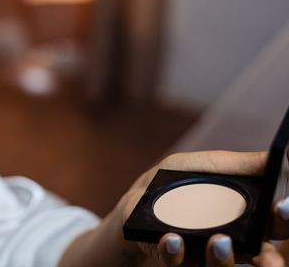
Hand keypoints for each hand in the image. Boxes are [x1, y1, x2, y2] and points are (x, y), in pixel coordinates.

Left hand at [117, 151, 288, 265]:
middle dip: (271, 260)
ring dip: (223, 259)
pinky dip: (174, 252)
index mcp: (249, 221)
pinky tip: (172, 239)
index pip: (276, 226)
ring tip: (219, 241)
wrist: (136, 203)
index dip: (284, 220)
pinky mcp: (172, 259)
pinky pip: (176, 262)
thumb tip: (283, 155)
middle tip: (270, 256)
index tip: (283, 207)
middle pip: (263, 260)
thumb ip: (243, 165)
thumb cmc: (180, 182)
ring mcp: (203, 256)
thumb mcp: (210, 166)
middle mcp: (233, 246)